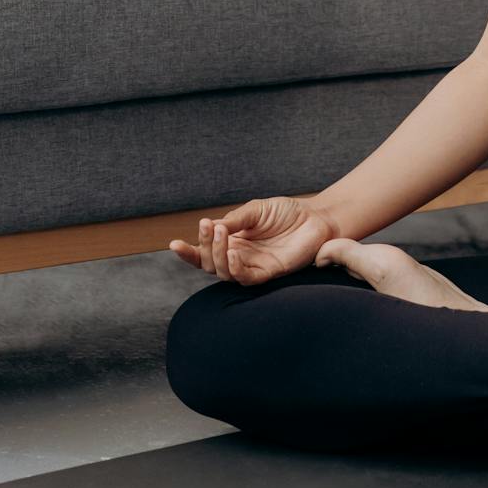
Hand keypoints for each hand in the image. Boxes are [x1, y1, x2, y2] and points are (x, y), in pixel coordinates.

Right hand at [168, 194, 339, 285]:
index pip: (205, 253)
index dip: (189, 252)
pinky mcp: (268, 274)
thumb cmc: (285, 213)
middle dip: (204, 246)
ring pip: (224, 273)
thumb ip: (234, 220)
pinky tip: (233, 254)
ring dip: (218, 256)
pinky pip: (246, 278)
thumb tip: (212, 227)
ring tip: (221, 235)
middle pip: (210, 263)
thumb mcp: (254, 210)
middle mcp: (239, 257)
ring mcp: (252, 267)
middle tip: (210, 227)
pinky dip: (236, 268)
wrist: (314, 218)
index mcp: (232, 242)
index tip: (173, 244)